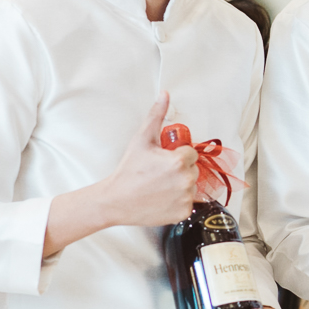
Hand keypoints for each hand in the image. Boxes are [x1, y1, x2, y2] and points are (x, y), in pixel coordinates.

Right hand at [99, 93, 198, 226]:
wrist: (115, 200)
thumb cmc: (128, 171)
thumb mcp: (142, 139)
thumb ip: (156, 115)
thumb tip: (165, 95)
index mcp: (180, 160)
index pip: (191, 153)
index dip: (177, 155)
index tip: (163, 161)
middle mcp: (187, 179)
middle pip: (192, 170)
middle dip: (179, 170)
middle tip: (159, 174)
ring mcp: (186, 198)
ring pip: (191, 186)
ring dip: (180, 186)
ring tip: (160, 186)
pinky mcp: (183, 213)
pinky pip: (188, 203)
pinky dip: (178, 201)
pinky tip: (162, 199)